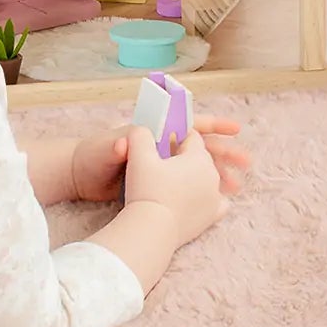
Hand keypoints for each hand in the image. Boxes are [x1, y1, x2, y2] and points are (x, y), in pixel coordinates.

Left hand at [74, 116, 250, 203]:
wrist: (80, 176)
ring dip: (218, 175)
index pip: (190, 124)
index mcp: (155, 132)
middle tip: (246, 163)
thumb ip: (115, 145)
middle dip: (225, 153)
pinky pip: (187, 185)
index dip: (214, 125)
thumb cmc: (93, 156)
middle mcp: (163, 146)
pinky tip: (217, 202)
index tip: (236, 129)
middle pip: (201, 147)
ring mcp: (162, 165)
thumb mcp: (103, 150)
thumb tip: (125, 141)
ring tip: (237, 187)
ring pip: (198, 168)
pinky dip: (203, 191)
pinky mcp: (158, 183)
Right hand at [123, 128, 228, 247]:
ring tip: (187, 180)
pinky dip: (211, 200)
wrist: (152, 230)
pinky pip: (218, 204)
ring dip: (199, 178)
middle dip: (187, 157)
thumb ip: (140, 135)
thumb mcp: (139, 157)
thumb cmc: (147, 191)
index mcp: (198, 156)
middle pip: (200, 158)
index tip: (165, 140)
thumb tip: (141, 129)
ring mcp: (214, 197)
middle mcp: (211, 174)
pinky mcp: (211, 217)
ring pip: (209, 179)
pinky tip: (203, 200)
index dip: (177, 136)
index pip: (191, 137)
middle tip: (170, 161)